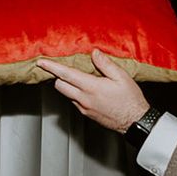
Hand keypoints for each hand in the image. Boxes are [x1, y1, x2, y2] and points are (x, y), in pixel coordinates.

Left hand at [36, 50, 150, 132]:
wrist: (135, 122)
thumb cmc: (130, 100)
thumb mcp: (122, 77)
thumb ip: (106, 64)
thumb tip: (95, 53)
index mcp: (92, 87)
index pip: (66, 75)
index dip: (52, 67)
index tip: (41, 62)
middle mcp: (84, 99)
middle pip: (60, 85)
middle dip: (58, 76)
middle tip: (63, 68)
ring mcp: (84, 108)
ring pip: (67, 94)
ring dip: (68, 85)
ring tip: (79, 77)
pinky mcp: (87, 114)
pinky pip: (75, 101)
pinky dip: (76, 93)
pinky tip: (88, 89)